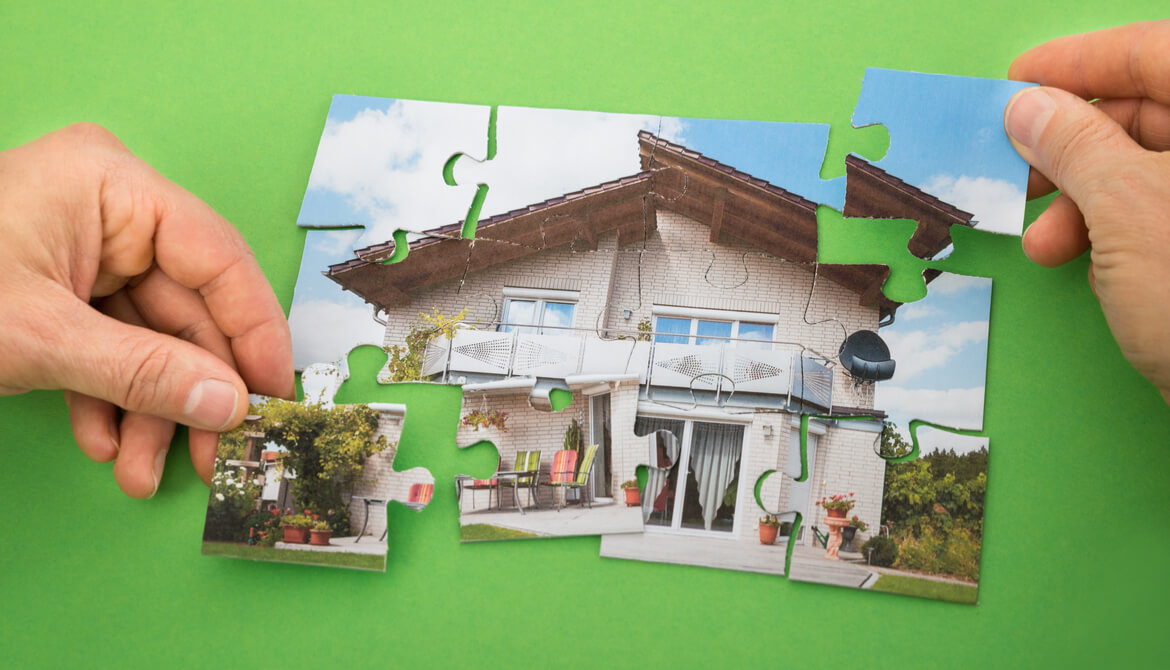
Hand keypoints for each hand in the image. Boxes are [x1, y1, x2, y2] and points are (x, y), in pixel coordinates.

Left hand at [0, 124, 293, 495]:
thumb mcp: (40, 337)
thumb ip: (146, 372)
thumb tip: (228, 404)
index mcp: (111, 185)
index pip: (216, 256)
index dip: (253, 330)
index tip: (273, 392)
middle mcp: (108, 210)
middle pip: (185, 308)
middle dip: (188, 393)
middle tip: (212, 453)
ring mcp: (83, 250)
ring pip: (150, 337)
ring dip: (149, 410)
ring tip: (141, 468)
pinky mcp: (61, 288)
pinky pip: (111, 345)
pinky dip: (110, 398)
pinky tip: (102, 440)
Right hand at [1005, 20, 1169, 403]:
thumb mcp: (1127, 209)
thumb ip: (1075, 146)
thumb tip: (1030, 108)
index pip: (1154, 53)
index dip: (1078, 61)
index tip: (1015, 83)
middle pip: (1148, 113)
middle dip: (1071, 148)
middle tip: (1018, 172)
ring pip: (1144, 170)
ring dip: (1082, 203)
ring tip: (1046, 245)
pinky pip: (1155, 215)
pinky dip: (1111, 234)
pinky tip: (1088, 267)